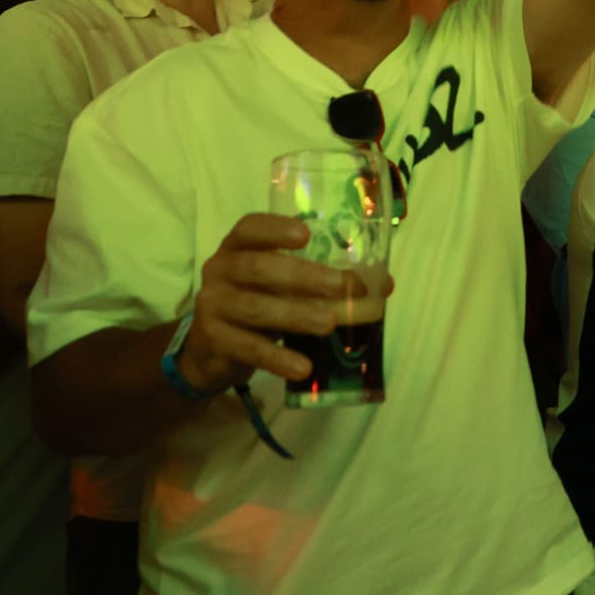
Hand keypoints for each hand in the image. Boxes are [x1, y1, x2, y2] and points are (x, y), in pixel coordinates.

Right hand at [178, 214, 375, 390]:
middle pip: (258, 268)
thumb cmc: (258, 303)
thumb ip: (325, 281)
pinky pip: (247, 348)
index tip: (306, 233)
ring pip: (254, 308)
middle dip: (302, 276)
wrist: (211, 350)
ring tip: (329, 325)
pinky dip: (277, 358)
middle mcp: (220, 270)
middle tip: (340, 286)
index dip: (275, 228)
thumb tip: (384, 283)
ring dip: (295, 315)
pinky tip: (303, 366)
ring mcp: (212, 305)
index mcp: (238, 248)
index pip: (249, 228)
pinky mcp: (212, 340)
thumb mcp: (284, 287)